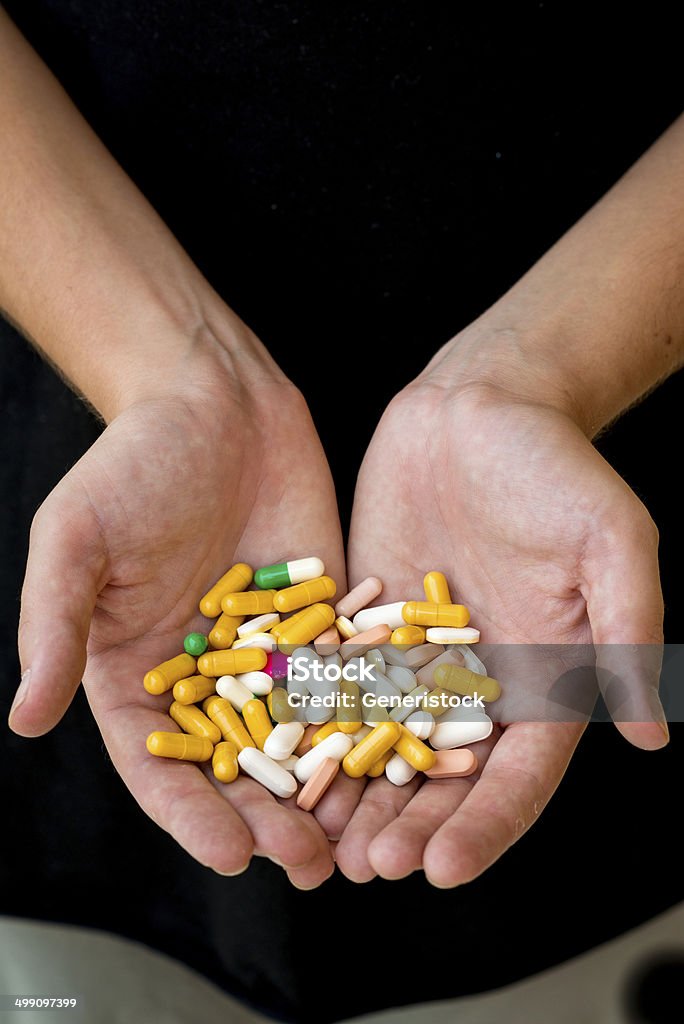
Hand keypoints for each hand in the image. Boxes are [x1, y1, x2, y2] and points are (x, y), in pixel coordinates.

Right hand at [9, 336, 344, 887]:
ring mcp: (269, 650)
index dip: (191, 816)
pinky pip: (347, 679)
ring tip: (361, 839)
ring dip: (327, 790)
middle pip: (238, 766)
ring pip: (300, 736)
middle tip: (310, 866)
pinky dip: (369, 721)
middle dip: (271, 819)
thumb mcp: (78, 540)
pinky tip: (401, 759)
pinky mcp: (323, 619)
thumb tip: (22, 719)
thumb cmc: (134, 462)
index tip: (230, 856)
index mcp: (136, 672)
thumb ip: (55, 627)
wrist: (214, 401)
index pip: (159, 765)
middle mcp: (205, 675)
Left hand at [322, 338, 666, 887]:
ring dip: (356, 798)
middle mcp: (476, 683)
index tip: (445, 869)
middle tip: (370, 869)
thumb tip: (653, 736)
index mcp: (542, 679)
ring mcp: (415, 658)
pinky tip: (283, 765)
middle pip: (442, 777)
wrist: (481, 411)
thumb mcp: (610, 543)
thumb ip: (626, 634)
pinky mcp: (365, 624)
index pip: (516, 776)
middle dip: (409, 827)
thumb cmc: (558, 469)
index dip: (485, 826)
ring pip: (383, 745)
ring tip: (321, 843)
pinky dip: (314, 729)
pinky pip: (338, 687)